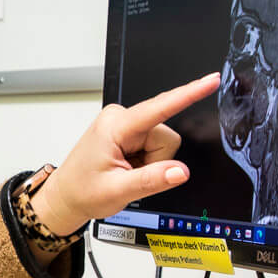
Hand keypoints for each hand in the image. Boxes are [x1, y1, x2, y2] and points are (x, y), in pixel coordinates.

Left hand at [35, 73, 220, 234]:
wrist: (67, 197)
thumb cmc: (83, 190)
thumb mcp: (117, 191)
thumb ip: (151, 180)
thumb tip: (179, 172)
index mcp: (116, 125)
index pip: (160, 107)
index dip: (189, 93)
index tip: (210, 81)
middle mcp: (121, 118)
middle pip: (166, 137)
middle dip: (156, 162)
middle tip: (130, 174)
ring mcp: (126, 124)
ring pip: (164, 144)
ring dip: (150, 164)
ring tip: (126, 171)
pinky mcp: (130, 131)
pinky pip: (155, 147)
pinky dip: (146, 162)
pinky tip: (127, 167)